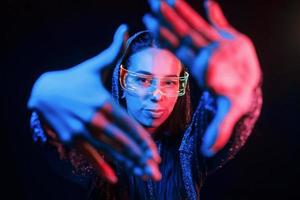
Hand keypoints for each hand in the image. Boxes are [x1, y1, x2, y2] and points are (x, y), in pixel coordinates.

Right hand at [28, 24, 160, 182]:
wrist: (44, 90)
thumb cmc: (75, 78)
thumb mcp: (94, 65)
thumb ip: (113, 50)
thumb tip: (125, 28)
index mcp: (103, 101)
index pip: (128, 125)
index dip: (143, 141)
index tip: (156, 155)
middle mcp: (94, 119)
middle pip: (121, 143)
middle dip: (140, 159)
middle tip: (155, 174)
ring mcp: (82, 131)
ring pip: (109, 151)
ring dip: (126, 165)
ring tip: (142, 176)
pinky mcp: (72, 139)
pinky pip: (89, 156)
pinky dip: (101, 167)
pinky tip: (113, 178)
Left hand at [143, 0, 261, 155]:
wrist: (246, 88)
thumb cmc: (236, 100)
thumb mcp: (228, 115)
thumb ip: (217, 131)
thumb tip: (206, 153)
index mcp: (198, 66)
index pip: (177, 48)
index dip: (164, 35)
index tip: (150, 21)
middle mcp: (202, 53)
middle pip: (181, 31)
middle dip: (167, 17)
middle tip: (152, 1)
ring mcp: (214, 43)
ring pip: (195, 24)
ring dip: (182, 10)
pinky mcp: (229, 38)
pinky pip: (219, 22)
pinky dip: (215, 13)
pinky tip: (209, 2)